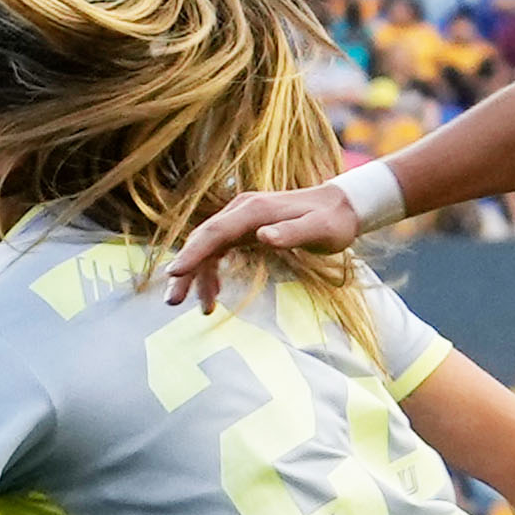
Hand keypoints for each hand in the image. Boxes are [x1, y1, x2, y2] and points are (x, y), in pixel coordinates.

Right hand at [155, 179, 362, 311]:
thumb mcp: (320, 230)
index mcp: (254, 210)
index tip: (174, 275)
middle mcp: (242, 209)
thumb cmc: (333, 222)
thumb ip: (292, 233)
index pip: (215, 232)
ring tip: (197, 308)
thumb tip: (264, 236)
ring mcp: (242, 217)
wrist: (342, 206)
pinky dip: (211, 270)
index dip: (192, 253)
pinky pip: (219, 249)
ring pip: (208, 246)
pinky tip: (212, 293)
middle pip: (203, 239)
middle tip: (173, 302)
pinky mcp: (245, 228)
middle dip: (185, 269)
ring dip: (196, 275)